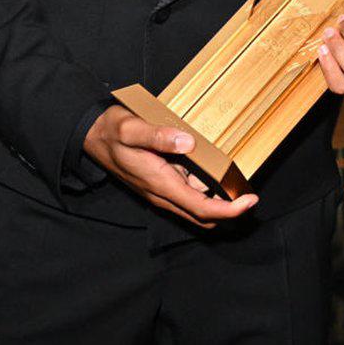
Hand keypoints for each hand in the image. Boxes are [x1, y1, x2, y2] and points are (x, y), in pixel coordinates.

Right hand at [84, 105, 257, 227]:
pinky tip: (214, 171)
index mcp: (159, 183)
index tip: (250, 202)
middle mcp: (162, 193)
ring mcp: (161, 190)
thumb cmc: (112, 132)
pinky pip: (187, 194)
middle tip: (250, 194)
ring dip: (218, 200)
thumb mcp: (131, 129)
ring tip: (237, 179)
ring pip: (196, 205)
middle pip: (202, 215)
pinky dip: (205, 190)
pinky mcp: (160, 183)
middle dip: (229, 211)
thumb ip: (158, 136)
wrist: (92, 136)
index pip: (200, 208)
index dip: (228, 210)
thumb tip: (189, 143)